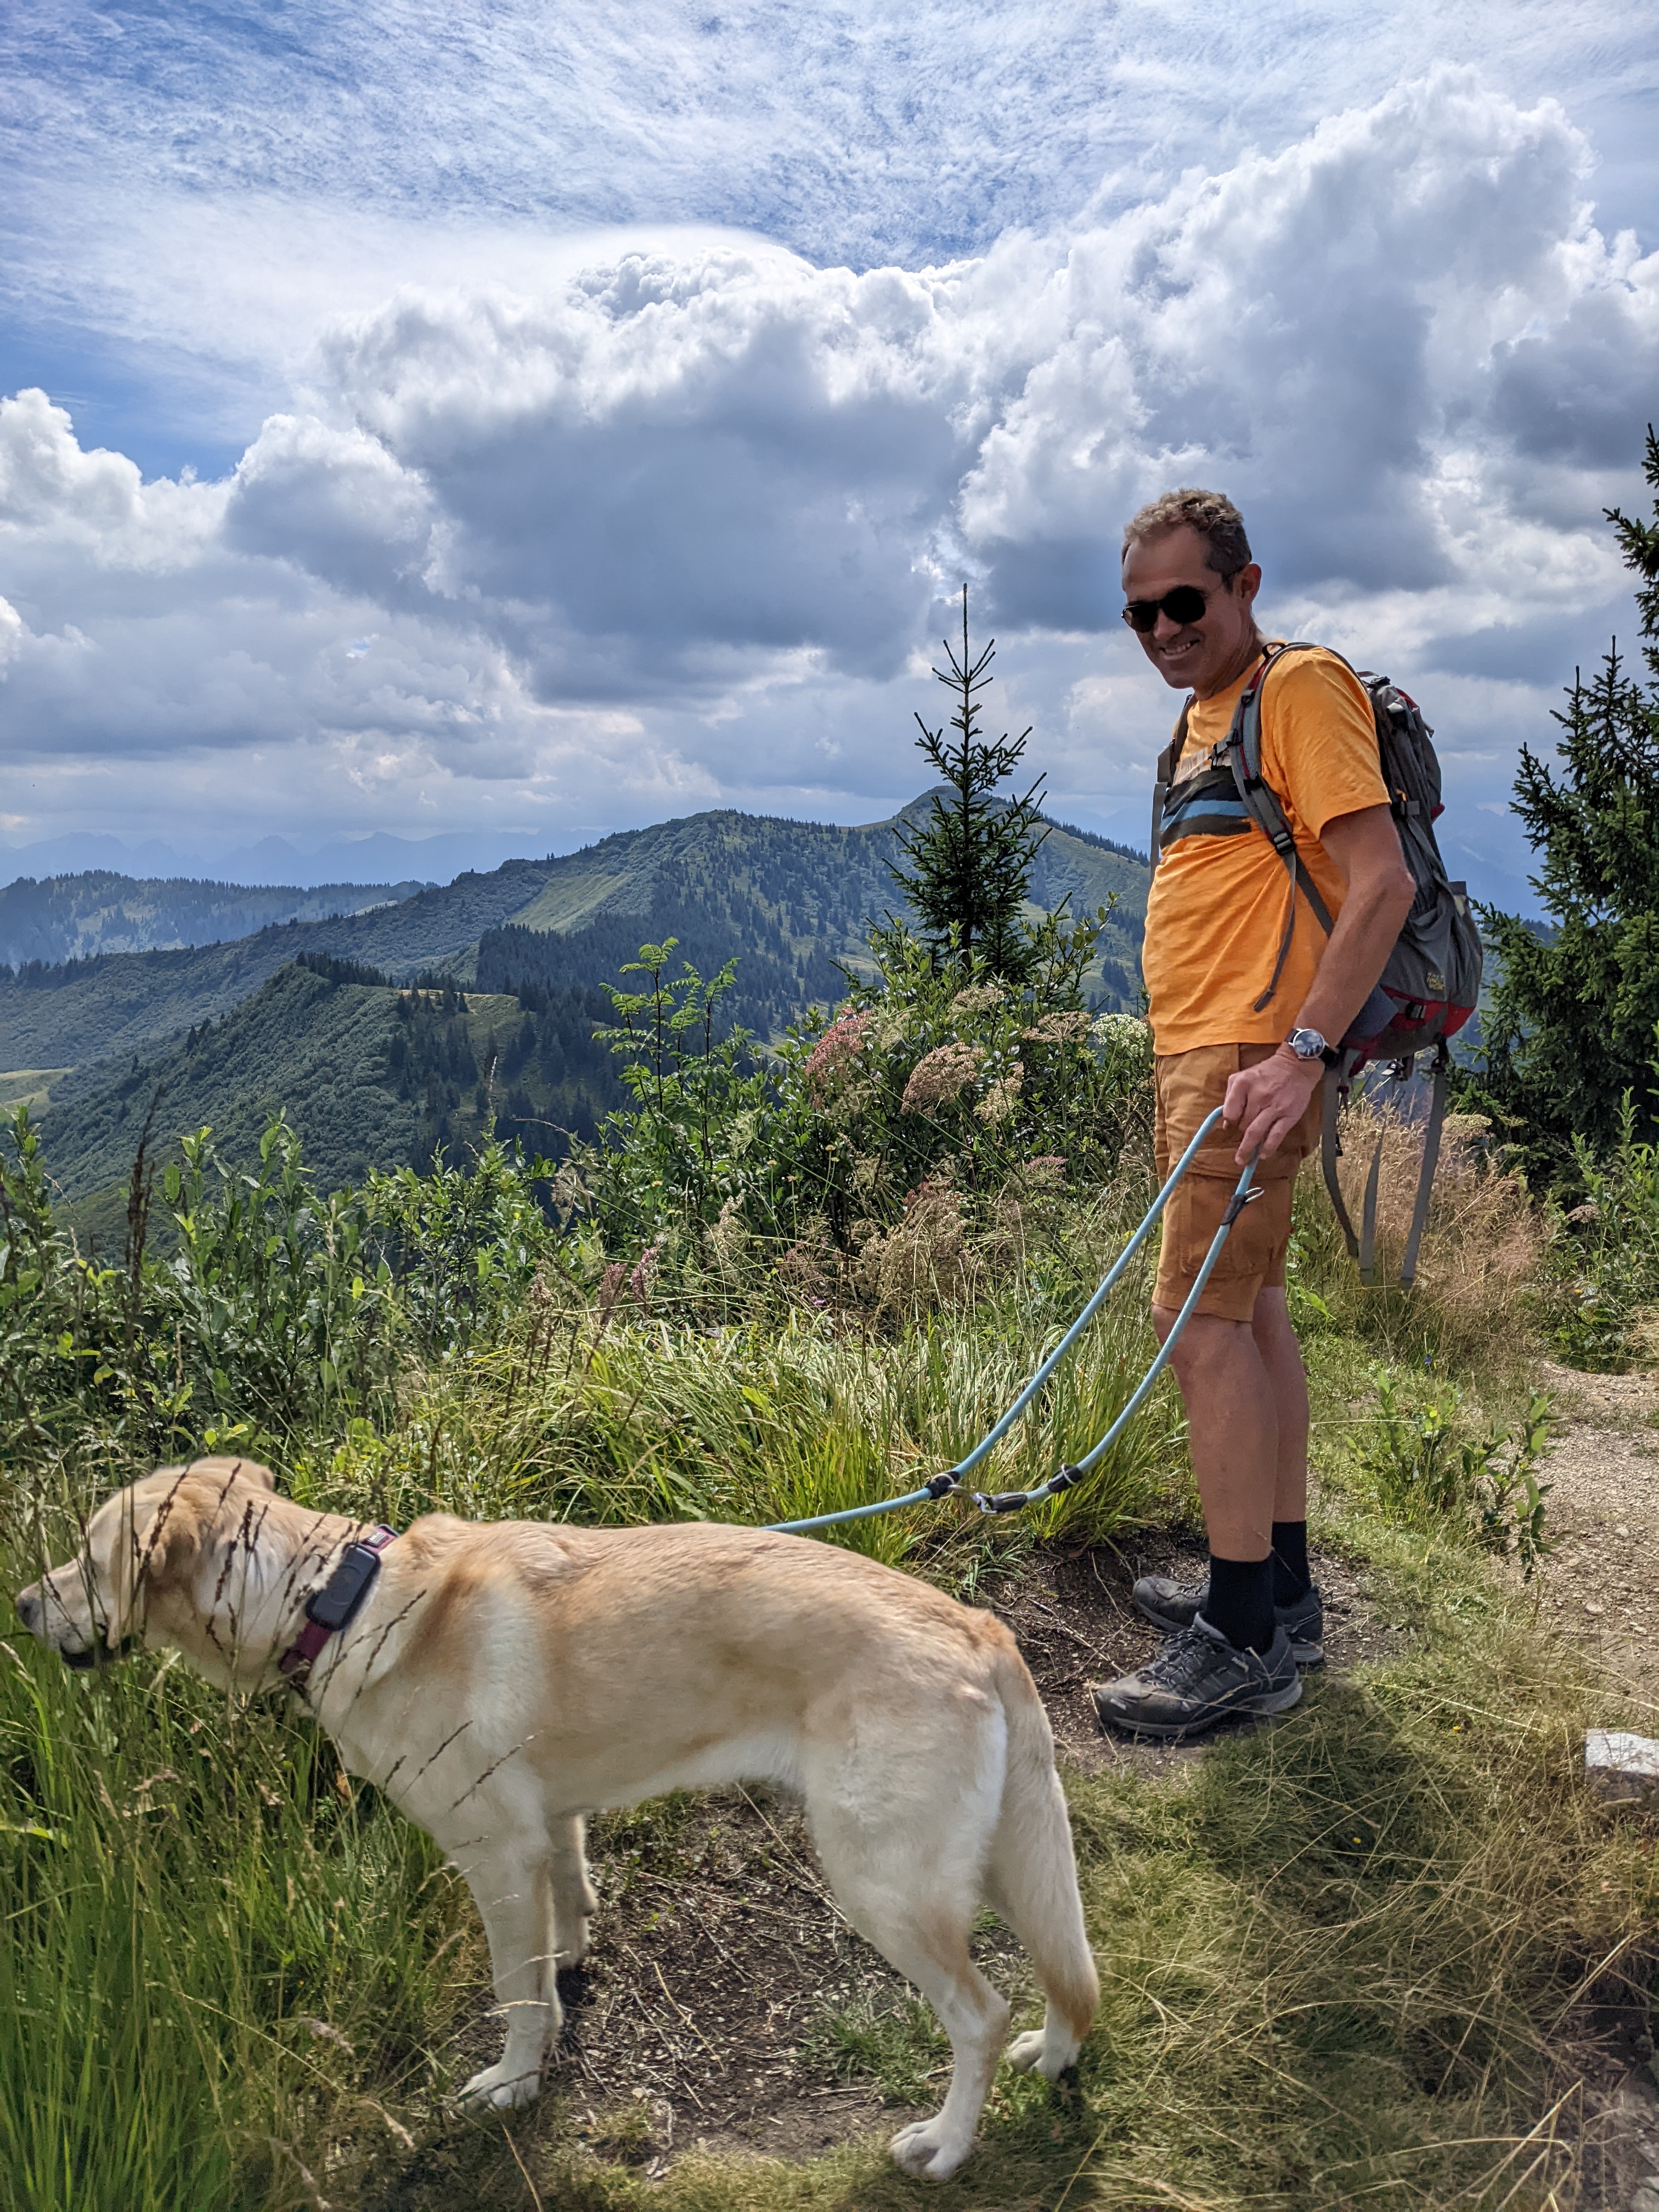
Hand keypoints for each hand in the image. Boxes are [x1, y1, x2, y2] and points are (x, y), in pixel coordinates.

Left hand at [1222, 1049, 1322, 1164]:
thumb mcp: (1243, 1076)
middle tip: (1241, 1144)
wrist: (1296, 1066)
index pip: (1230, 1112)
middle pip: (1242, 1124)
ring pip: (1256, 1133)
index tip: (1230, 1127)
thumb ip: (1231, 1097)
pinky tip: (1262, 1154)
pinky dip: (1267, 1148)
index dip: (1229, 1121)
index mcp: (1243, 1084)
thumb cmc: (1267, 1073)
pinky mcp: (1288, 1116)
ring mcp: (1274, 1107)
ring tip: (1243, 1160)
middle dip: (1241, 1134)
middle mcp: (1258, 1095)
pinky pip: (1275, 1135)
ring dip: (1248, 1149)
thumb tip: (1226, 1123)